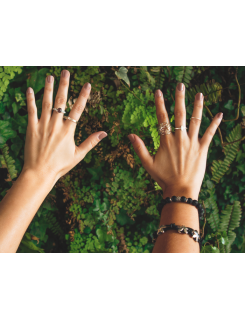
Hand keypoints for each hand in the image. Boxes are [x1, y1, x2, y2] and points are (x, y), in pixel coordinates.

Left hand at [22, 70, 106, 183]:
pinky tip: (30, 89)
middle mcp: (56, 125)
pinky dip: (30, 100)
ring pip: (46, 103)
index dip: (83, 95)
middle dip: (65, 85)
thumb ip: (91, 142)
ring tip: (50, 76)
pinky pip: (31, 111)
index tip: (87, 84)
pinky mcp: (31, 128)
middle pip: (62, 101)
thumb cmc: (60, 166)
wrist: (40, 173)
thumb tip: (104, 133)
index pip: (78, 109)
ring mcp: (43, 125)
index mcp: (68, 131)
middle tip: (66, 72)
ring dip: (48, 88)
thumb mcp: (78, 155)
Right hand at [128, 83, 222, 199]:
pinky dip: (215, 124)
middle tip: (181, 85)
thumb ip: (139, 148)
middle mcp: (179, 138)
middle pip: (179, 114)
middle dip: (179, 98)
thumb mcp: (147, 163)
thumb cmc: (163, 178)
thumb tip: (129, 135)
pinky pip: (210, 134)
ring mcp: (192, 143)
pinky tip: (219, 114)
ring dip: (198, 106)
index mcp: (166, 141)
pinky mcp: (203, 149)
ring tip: (199, 94)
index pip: (162, 117)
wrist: (181, 189)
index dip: (160, 103)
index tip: (159, 91)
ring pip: (195, 120)